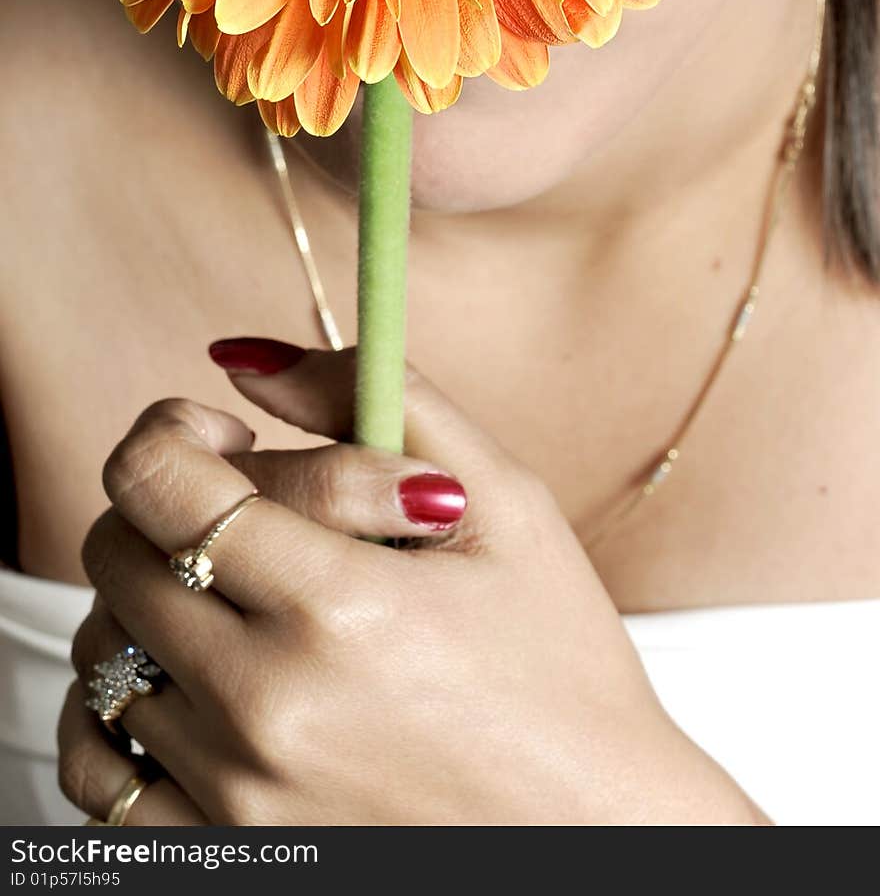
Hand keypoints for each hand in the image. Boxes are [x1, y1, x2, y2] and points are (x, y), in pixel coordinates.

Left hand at [59, 343, 770, 825]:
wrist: (595, 835)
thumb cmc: (561, 665)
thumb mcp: (507, 501)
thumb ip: (379, 397)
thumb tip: (244, 357)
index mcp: (340, 601)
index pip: (156, 483)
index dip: (167, 433)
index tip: (216, 435)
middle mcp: (268, 703)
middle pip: (115, 558)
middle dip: (162, 509)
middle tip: (241, 518)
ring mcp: (237, 792)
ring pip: (102, 656)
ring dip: (150, 606)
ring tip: (237, 605)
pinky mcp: (227, 856)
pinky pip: (98, 773)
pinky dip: (121, 717)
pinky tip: (193, 690)